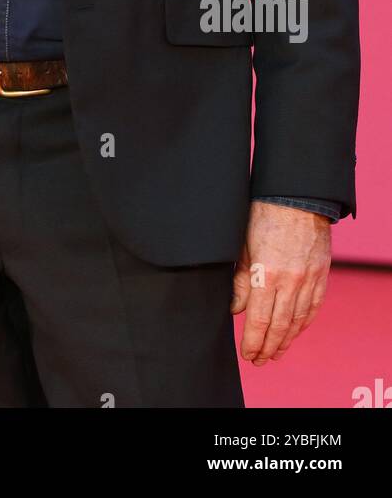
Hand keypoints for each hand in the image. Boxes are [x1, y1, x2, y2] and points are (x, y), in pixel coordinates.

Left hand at [231, 201, 330, 363]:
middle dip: (267, 347)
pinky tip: (295, 332)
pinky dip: (303, 324)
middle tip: (259, 360)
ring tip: (275, 352)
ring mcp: (308, 279)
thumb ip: (239, 280)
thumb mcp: (242, 245)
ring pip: (297, 320)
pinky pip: (313, 307)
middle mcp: (290, 281)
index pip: (258, 319)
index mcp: (266, 274)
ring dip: (286, 340)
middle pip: (278, 326)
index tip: (247, 354)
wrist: (296, 196)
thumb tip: (236, 309)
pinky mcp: (320, 274)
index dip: (252, 341)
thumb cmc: (263, 215)